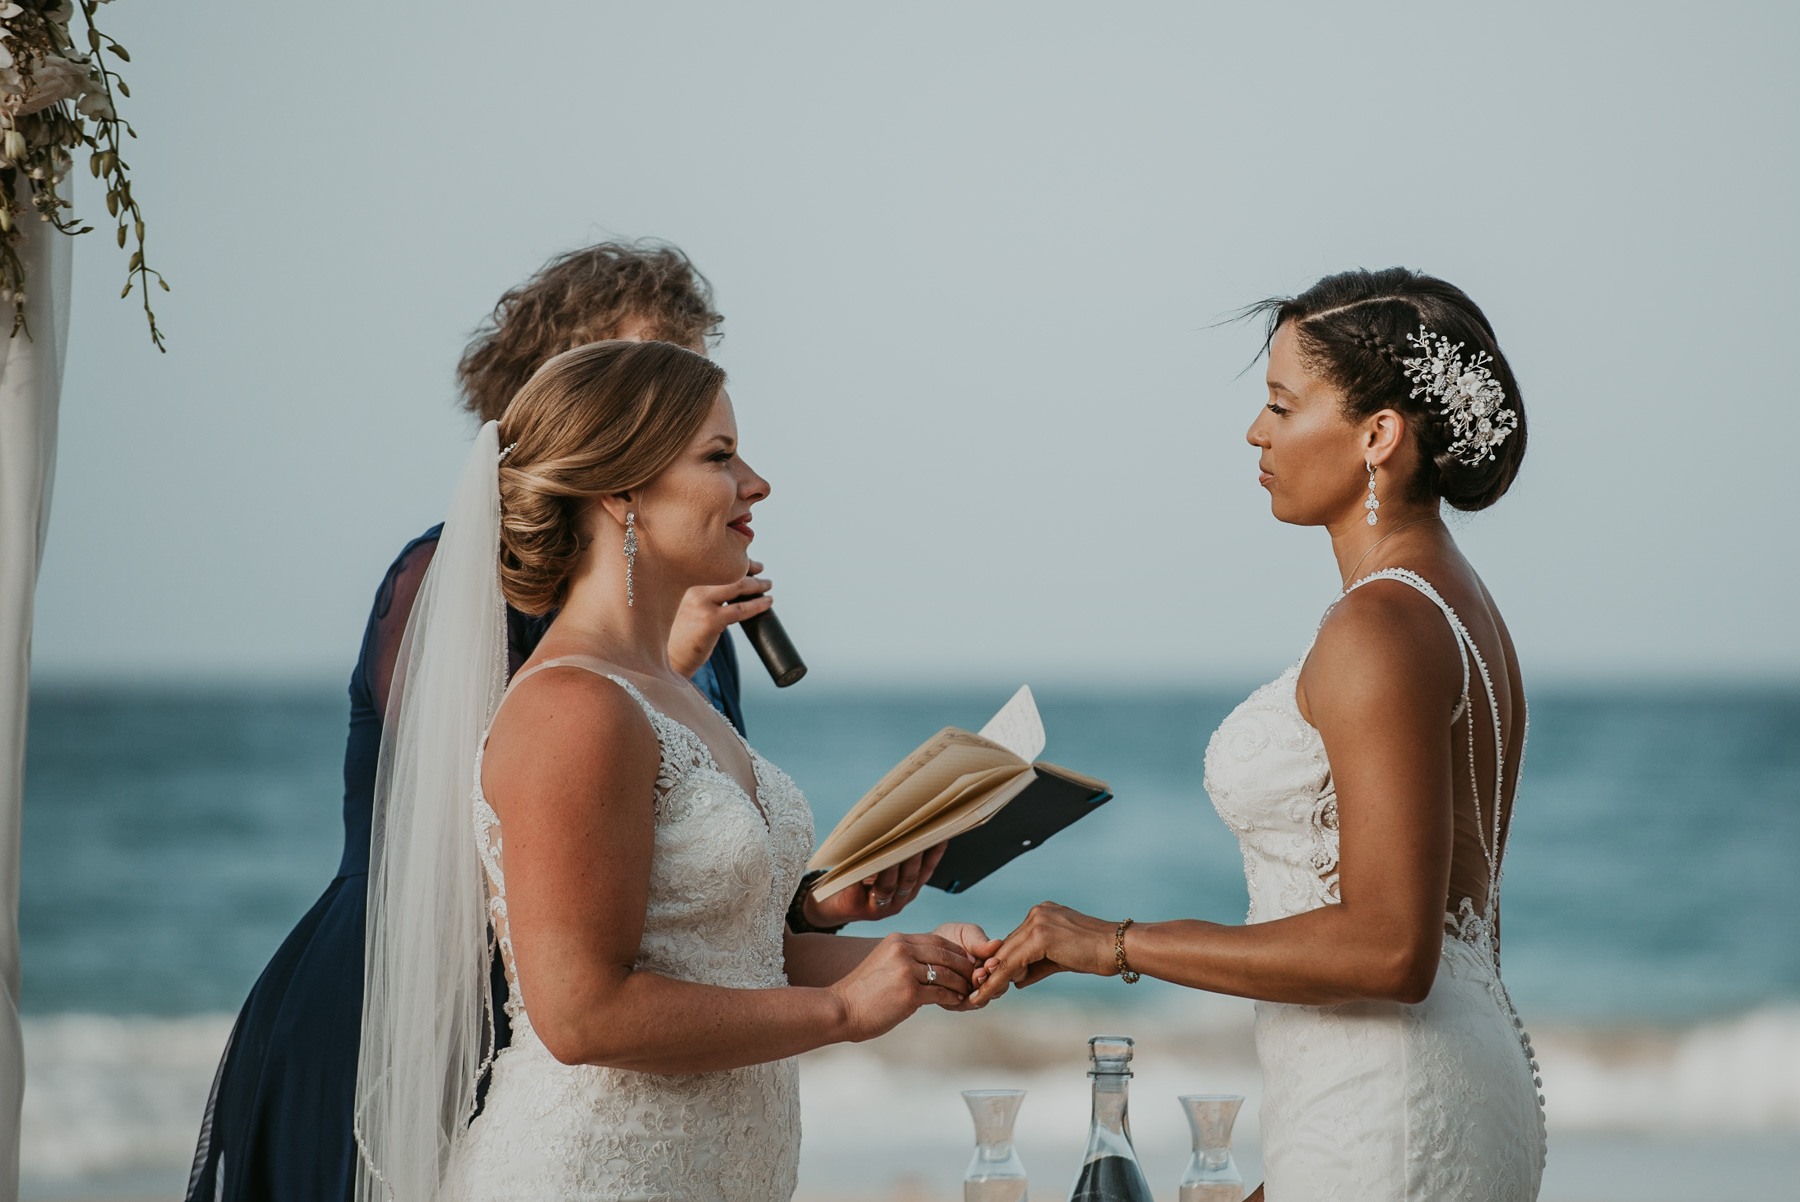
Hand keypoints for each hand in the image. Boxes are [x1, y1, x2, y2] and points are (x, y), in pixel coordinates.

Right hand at [667, 561, 771, 677]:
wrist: (670, 655)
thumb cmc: (683, 630)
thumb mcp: (690, 603)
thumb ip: (705, 592)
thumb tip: (735, 583)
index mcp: (687, 579)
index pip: (718, 563)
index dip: (738, 561)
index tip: (753, 564)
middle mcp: (692, 586)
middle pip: (729, 571)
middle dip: (750, 569)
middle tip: (763, 572)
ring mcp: (700, 602)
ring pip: (738, 586)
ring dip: (757, 584)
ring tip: (768, 585)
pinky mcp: (709, 620)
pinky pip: (740, 609)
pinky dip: (758, 604)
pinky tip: (767, 602)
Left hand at [804, 842, 949, 928]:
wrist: (833, 907)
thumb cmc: (860, 881)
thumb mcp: (882, 870)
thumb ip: (894, 855)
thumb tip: (903, 822)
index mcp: (908, 891)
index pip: (926, 871)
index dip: (935, 854)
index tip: (940, 834)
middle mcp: (898, 901)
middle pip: (909, 878)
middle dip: (914, 855)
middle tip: (916, 834)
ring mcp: (880, 908)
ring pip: (889, 885)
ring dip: (891, 865)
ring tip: (892, 845)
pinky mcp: (858, 908)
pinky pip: (860, 887)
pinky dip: (861, 872)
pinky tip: (859, 857)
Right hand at [828, 932, 974, 1041]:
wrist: (840, 1008)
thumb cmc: (861, 992)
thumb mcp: (883, 963)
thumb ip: (905, 959)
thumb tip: (929, 965)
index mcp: (897, 941)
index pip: (936, 940)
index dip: (955, 951)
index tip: (966, 961)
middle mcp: (902, 950)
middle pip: (945, 954)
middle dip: (964, 966)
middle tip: (975, 976)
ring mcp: (906, 971)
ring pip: (946, 974)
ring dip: (961, 983)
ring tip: (968, 991)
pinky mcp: (909, 993)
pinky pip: (941, 993)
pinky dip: (952, 998)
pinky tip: (957, 1001)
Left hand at [932, 922, 1002, 1008]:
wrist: (927, 946)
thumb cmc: (951, 937)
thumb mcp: (966, 933)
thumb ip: (980, 941)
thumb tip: (997, 943)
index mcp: (993, 964)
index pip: (1005, 971)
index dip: (1000, 968)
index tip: (991, 961)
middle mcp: (986, 982)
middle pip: (998, 988)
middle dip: (991, 981)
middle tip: (981, 972)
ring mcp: (972, 993)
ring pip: (983, 999)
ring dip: (980, 990)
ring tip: (974, 977)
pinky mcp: (955, 1001)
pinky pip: (963, 1005)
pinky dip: (965, 999)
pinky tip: (961, 990)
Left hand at [971, 902, 1118, 1004]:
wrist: (1118, 947)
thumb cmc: (1096, 954)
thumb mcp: (1060, 958)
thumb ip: (1037, 965)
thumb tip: (1016, 979)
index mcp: (1043, 914)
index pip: (1016, 941)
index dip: (1002, 962)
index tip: (988, 979)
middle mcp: (1037, 914)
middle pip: (1008, 946)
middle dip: (993, 969)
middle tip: (978, 990)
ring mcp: (1037, 921)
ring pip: (1006, 954)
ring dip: (992, 976)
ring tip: (979, 995)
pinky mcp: (1039, 935)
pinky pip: (1012, 961)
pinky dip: (999, 978)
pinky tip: (989, 990)